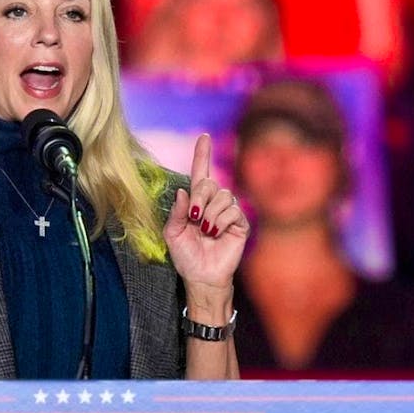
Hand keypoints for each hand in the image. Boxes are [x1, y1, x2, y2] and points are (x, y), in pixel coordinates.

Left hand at [163, 134, 248, 308]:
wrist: (201, 276)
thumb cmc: (186, 256)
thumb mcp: (172, 233)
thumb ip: (176, 211)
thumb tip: (183, 191)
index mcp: (196, 202)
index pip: (201, 172)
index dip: (202, 154)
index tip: (204, 136)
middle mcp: (213, 203)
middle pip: (210, 183)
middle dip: (199, 197)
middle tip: (194, 217)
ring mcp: (228, 212)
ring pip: (223, 196)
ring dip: (210, 213)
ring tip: (205, 230)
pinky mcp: (240, 223)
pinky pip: (233, 210)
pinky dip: (221, 221)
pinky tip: (215, 233)